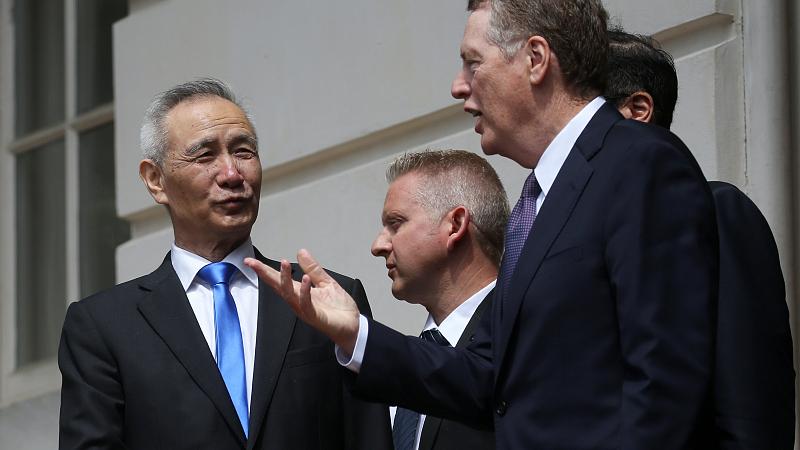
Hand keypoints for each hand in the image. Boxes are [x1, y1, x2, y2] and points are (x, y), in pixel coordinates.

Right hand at [244, 249, 360, 353]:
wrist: (354, 326)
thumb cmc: (338, 308)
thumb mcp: (326, 283)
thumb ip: (313, 269)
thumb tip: (300, 251)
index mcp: (300, 292)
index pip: (278, 280)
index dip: (264, 270)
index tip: (249, 261)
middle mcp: (298, 301)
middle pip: (278, 286)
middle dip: (265, 275)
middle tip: (253, 263)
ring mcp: (305, 310)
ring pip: (289, 295)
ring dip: (285, 279)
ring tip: (284, 263)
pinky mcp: (315, 317)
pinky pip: (306, 304)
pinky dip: (304, 292)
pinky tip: (304, 280)